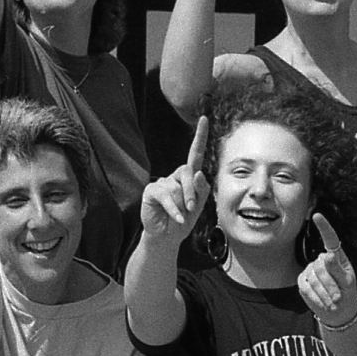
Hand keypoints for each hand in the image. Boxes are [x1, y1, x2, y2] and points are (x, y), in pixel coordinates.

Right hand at [140, 115, 210, 246]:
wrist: (167, 237)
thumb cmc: (184, 220)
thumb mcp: (199, 206)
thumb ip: (201, 190)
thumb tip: (197, 173)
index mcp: (188, 177)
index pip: (195, 154)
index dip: (200, 136)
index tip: (205, 118)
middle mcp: (175, 176)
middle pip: (188, 173)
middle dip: (192, 193)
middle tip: (191, 209)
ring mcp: (161, 182)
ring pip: (176, 187)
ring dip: (182, 204)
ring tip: (180, 215)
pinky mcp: (151, 191)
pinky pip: (165, 195)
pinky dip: (173, 209)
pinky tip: (176, 218)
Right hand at [298, 213, 356, 325]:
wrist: (338, 311)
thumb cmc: (346, 293)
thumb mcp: (347, 282)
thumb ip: (337, 269)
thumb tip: (326, 255)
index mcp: (337, 256)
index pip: (330, 240)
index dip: (324, 227)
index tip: (316, 216)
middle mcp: (322, 260)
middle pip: (321, 267)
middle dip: (330, 284)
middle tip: (338, 298)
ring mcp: (310, 270)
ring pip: (313, 278)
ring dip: (324, 293)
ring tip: (333, 302)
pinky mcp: (302, 281)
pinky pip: (306, 287)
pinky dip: (316, 297)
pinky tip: (323, 303)